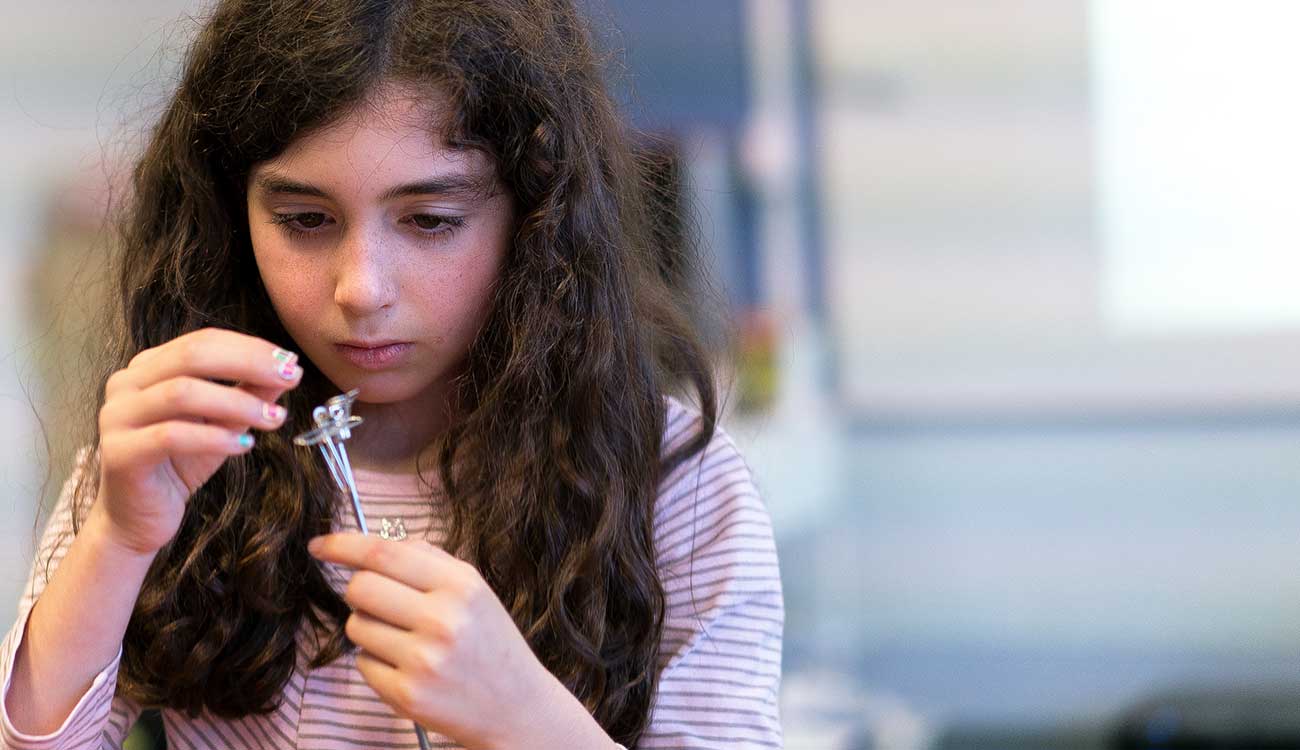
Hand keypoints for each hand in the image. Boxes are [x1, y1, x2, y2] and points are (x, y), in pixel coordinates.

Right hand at [94, 327, 302, 554]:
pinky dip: (214, 438)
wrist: (137, 518)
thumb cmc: (179, 464)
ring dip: (237, 403)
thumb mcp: (222, 423)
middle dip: (248, 363)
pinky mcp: (119, 454)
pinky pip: (171, 436)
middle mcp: (126, 384)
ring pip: (181, 393)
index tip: (290, 361)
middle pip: (192, 356)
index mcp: (148, 367)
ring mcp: (117, 417)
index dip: (250, 347)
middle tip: (289, 377)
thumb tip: (286, 369)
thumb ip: (248, 392)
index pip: (203, 340)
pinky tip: (245, 446)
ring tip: (273, 418)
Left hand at [308, 533, 566, 749]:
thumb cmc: (490, 642)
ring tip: (405, 639)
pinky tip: (408, 667)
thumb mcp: (475, 590)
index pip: (383, 553)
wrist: (517, 707)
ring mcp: (423, 660)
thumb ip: (428, 561)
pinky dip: (377, 662)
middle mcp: (442, 620)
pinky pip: (363, 663)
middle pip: (359, 588)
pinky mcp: (407, 695)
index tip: (319, 546)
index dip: (342, 545)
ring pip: (356, 626)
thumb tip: (371, 547)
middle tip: (380, 602)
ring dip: (369, 628)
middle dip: (359, 591)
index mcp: (460, 585)